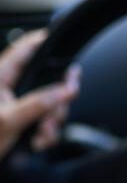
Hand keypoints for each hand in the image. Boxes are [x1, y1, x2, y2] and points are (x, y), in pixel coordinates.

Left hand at [0, 29, 80, 159]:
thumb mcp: (8, 120)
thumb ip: (38, 104)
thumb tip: (65, 90)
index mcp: (0, 77)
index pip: (25, 49)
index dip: (44, 42)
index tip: (63, 42)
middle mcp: (11, 87)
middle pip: (48, 80)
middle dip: (57, 100)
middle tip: (56, 112)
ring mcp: (20, 104)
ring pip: (52, 103)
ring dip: (52, 121)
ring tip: (42, 134)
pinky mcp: (25, 120)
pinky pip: (48, 120)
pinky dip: (48, 133)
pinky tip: (39, 140)